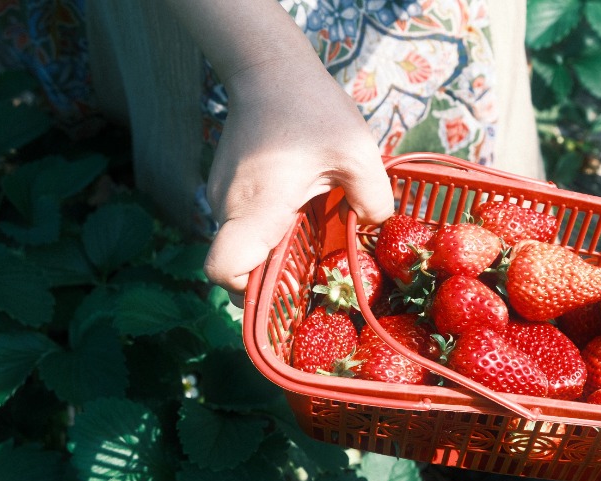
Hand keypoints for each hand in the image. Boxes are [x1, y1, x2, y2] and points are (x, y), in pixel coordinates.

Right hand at [203, 57, 394, 303]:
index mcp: (256, 207)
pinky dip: (270, 228)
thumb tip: (378, 228)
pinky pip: (246, 223)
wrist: (269, 68)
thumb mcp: (356, 152)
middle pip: (238, 266)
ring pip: (243, 245)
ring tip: (314, 234)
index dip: (249, 293)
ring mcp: (222, 196)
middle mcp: (228, 207)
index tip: (287, 289)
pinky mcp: (228, 185)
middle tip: (317, 271)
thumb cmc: (311, 108)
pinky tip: (302, 209)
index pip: (224, 272)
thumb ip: (373, 199)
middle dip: (275, 279)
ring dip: (276, 251)